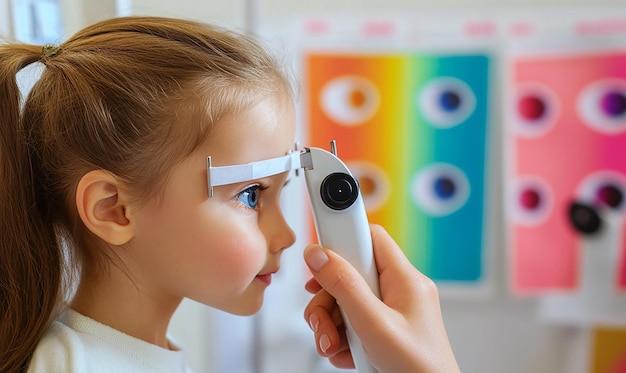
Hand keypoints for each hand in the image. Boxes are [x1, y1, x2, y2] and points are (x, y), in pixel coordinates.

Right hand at [303, 224, 459, 372]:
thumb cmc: (420, 368)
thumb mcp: (374, 324)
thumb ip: (345, 287)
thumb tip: (319, 255)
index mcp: (405, 279)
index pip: (371, 236)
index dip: (343, 238)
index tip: (318, 247)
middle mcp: (399, 291)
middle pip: (350, 273)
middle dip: (328, 298)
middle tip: (323, 319)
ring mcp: (392, 311)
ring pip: (347, 300)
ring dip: (330, 323)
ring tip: (332, 345)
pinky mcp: (384, 329)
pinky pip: (353, 321)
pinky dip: (342, 338)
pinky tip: (345, 353)